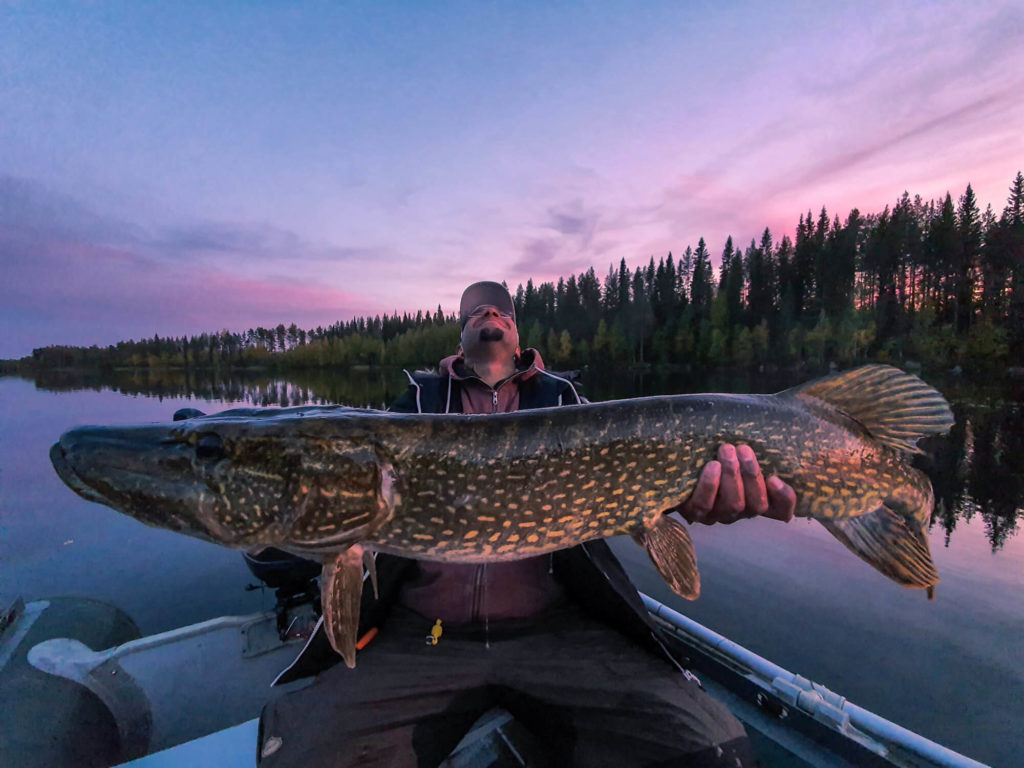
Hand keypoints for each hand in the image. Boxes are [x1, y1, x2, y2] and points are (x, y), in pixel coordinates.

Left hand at [679, 444, 795, 524]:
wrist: (678, 465)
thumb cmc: (715, 454)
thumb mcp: (737, 452)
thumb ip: (751, 449)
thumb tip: (772, 419)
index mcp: (755, 499)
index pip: (780, 511)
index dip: (785, 499)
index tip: (775, 477)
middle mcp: (740, 512)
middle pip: (756, 505)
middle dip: (751, 475)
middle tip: (744, 449)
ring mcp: (717, 515)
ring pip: (733, 505)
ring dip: (732, 476)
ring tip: (726, 451)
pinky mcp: (694, 513)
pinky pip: (704, 504)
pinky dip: (710, 485)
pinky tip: (712, 466)